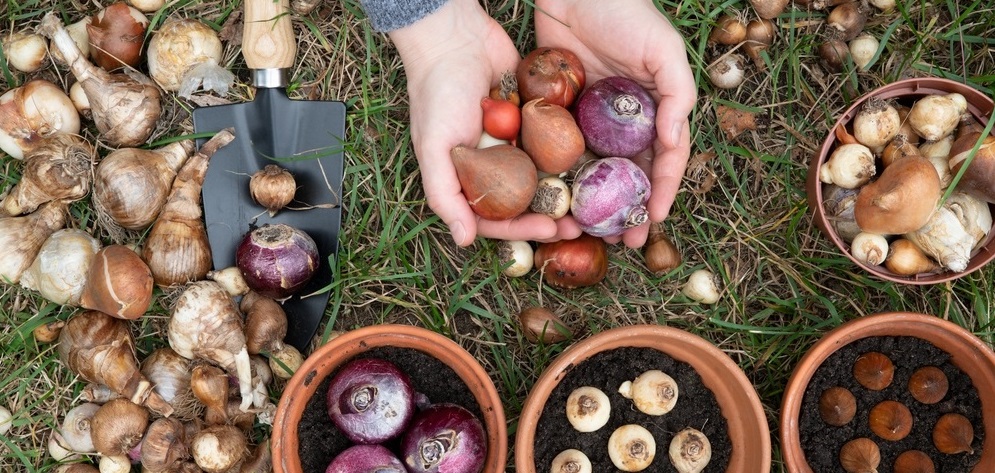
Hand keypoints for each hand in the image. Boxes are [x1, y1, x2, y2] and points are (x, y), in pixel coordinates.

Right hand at [390, 0, 571, 245]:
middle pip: (527, 202)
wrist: (456, 38)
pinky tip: (595, 164)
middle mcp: (493, 165)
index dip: (522, 228)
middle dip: (553, 216)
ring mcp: (516, 142)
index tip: (549, 230)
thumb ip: (445, 195)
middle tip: (580, 225)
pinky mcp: (535, 118)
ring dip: (567, 190)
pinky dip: (572, 154)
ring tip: (592, 202)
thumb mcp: (434, 148)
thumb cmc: (437, 93)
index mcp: (467, 178)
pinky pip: (556, 141)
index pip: (497, 216)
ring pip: (545, 175)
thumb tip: (464, 241)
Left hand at [535, 0, 695, 247]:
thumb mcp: (663, 49)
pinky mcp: (560, 113)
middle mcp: (626, 120)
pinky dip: (561, 177)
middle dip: (629, 209)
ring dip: (595, 202)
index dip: (663, 190)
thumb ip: (678, 96)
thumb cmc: (625, 12)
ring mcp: (592, 119)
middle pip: (630, 174)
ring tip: (589, 231)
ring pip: (596, 170)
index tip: (654, 219)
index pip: (666, 158)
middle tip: (625, 241)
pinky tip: (556, 201)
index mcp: (657, 109)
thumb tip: (674, 142)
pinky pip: (561, 151)